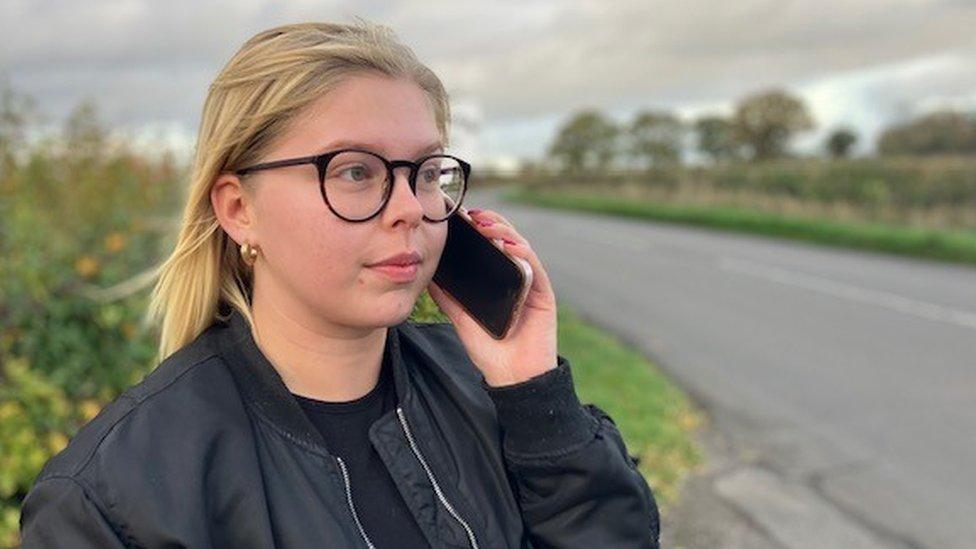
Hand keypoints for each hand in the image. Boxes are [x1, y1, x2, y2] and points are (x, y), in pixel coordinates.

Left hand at [427, 208, 557, 386]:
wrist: (511, 377)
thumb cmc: (489, 350)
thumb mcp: (461, 318)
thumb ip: (447, 297)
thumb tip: (427, 274)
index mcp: (499, 280)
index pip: (490, 246)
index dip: (478, 228)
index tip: (461, 217)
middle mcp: (516, 277)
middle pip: (506, 241)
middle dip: (491, 223)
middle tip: (472, 215)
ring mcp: (531, 284)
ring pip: (521, 248)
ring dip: (505, 232)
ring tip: (487, 226)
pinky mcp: (544, 294)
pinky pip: (534, 268)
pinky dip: (523, 254)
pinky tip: (510, 246)